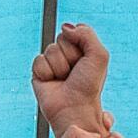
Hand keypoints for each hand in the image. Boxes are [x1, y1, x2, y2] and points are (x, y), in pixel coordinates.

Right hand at [32, 21, 108, 135]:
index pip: (74, 31)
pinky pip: (38, 61)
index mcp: (82, 49)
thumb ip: (86, 34)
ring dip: (59, 66)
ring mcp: (52, 63)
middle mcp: (67, 55)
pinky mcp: (39, 72)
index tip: (85, 62)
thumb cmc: (88, 87)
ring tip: (64, 80)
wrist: (74, 109)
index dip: (80, 44)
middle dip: (70, 56)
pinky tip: (53, 82)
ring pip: (50, 50)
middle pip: (61, 39)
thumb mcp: (99, 56)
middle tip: (74, 73)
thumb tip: (66, 27)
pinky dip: (47, 72)